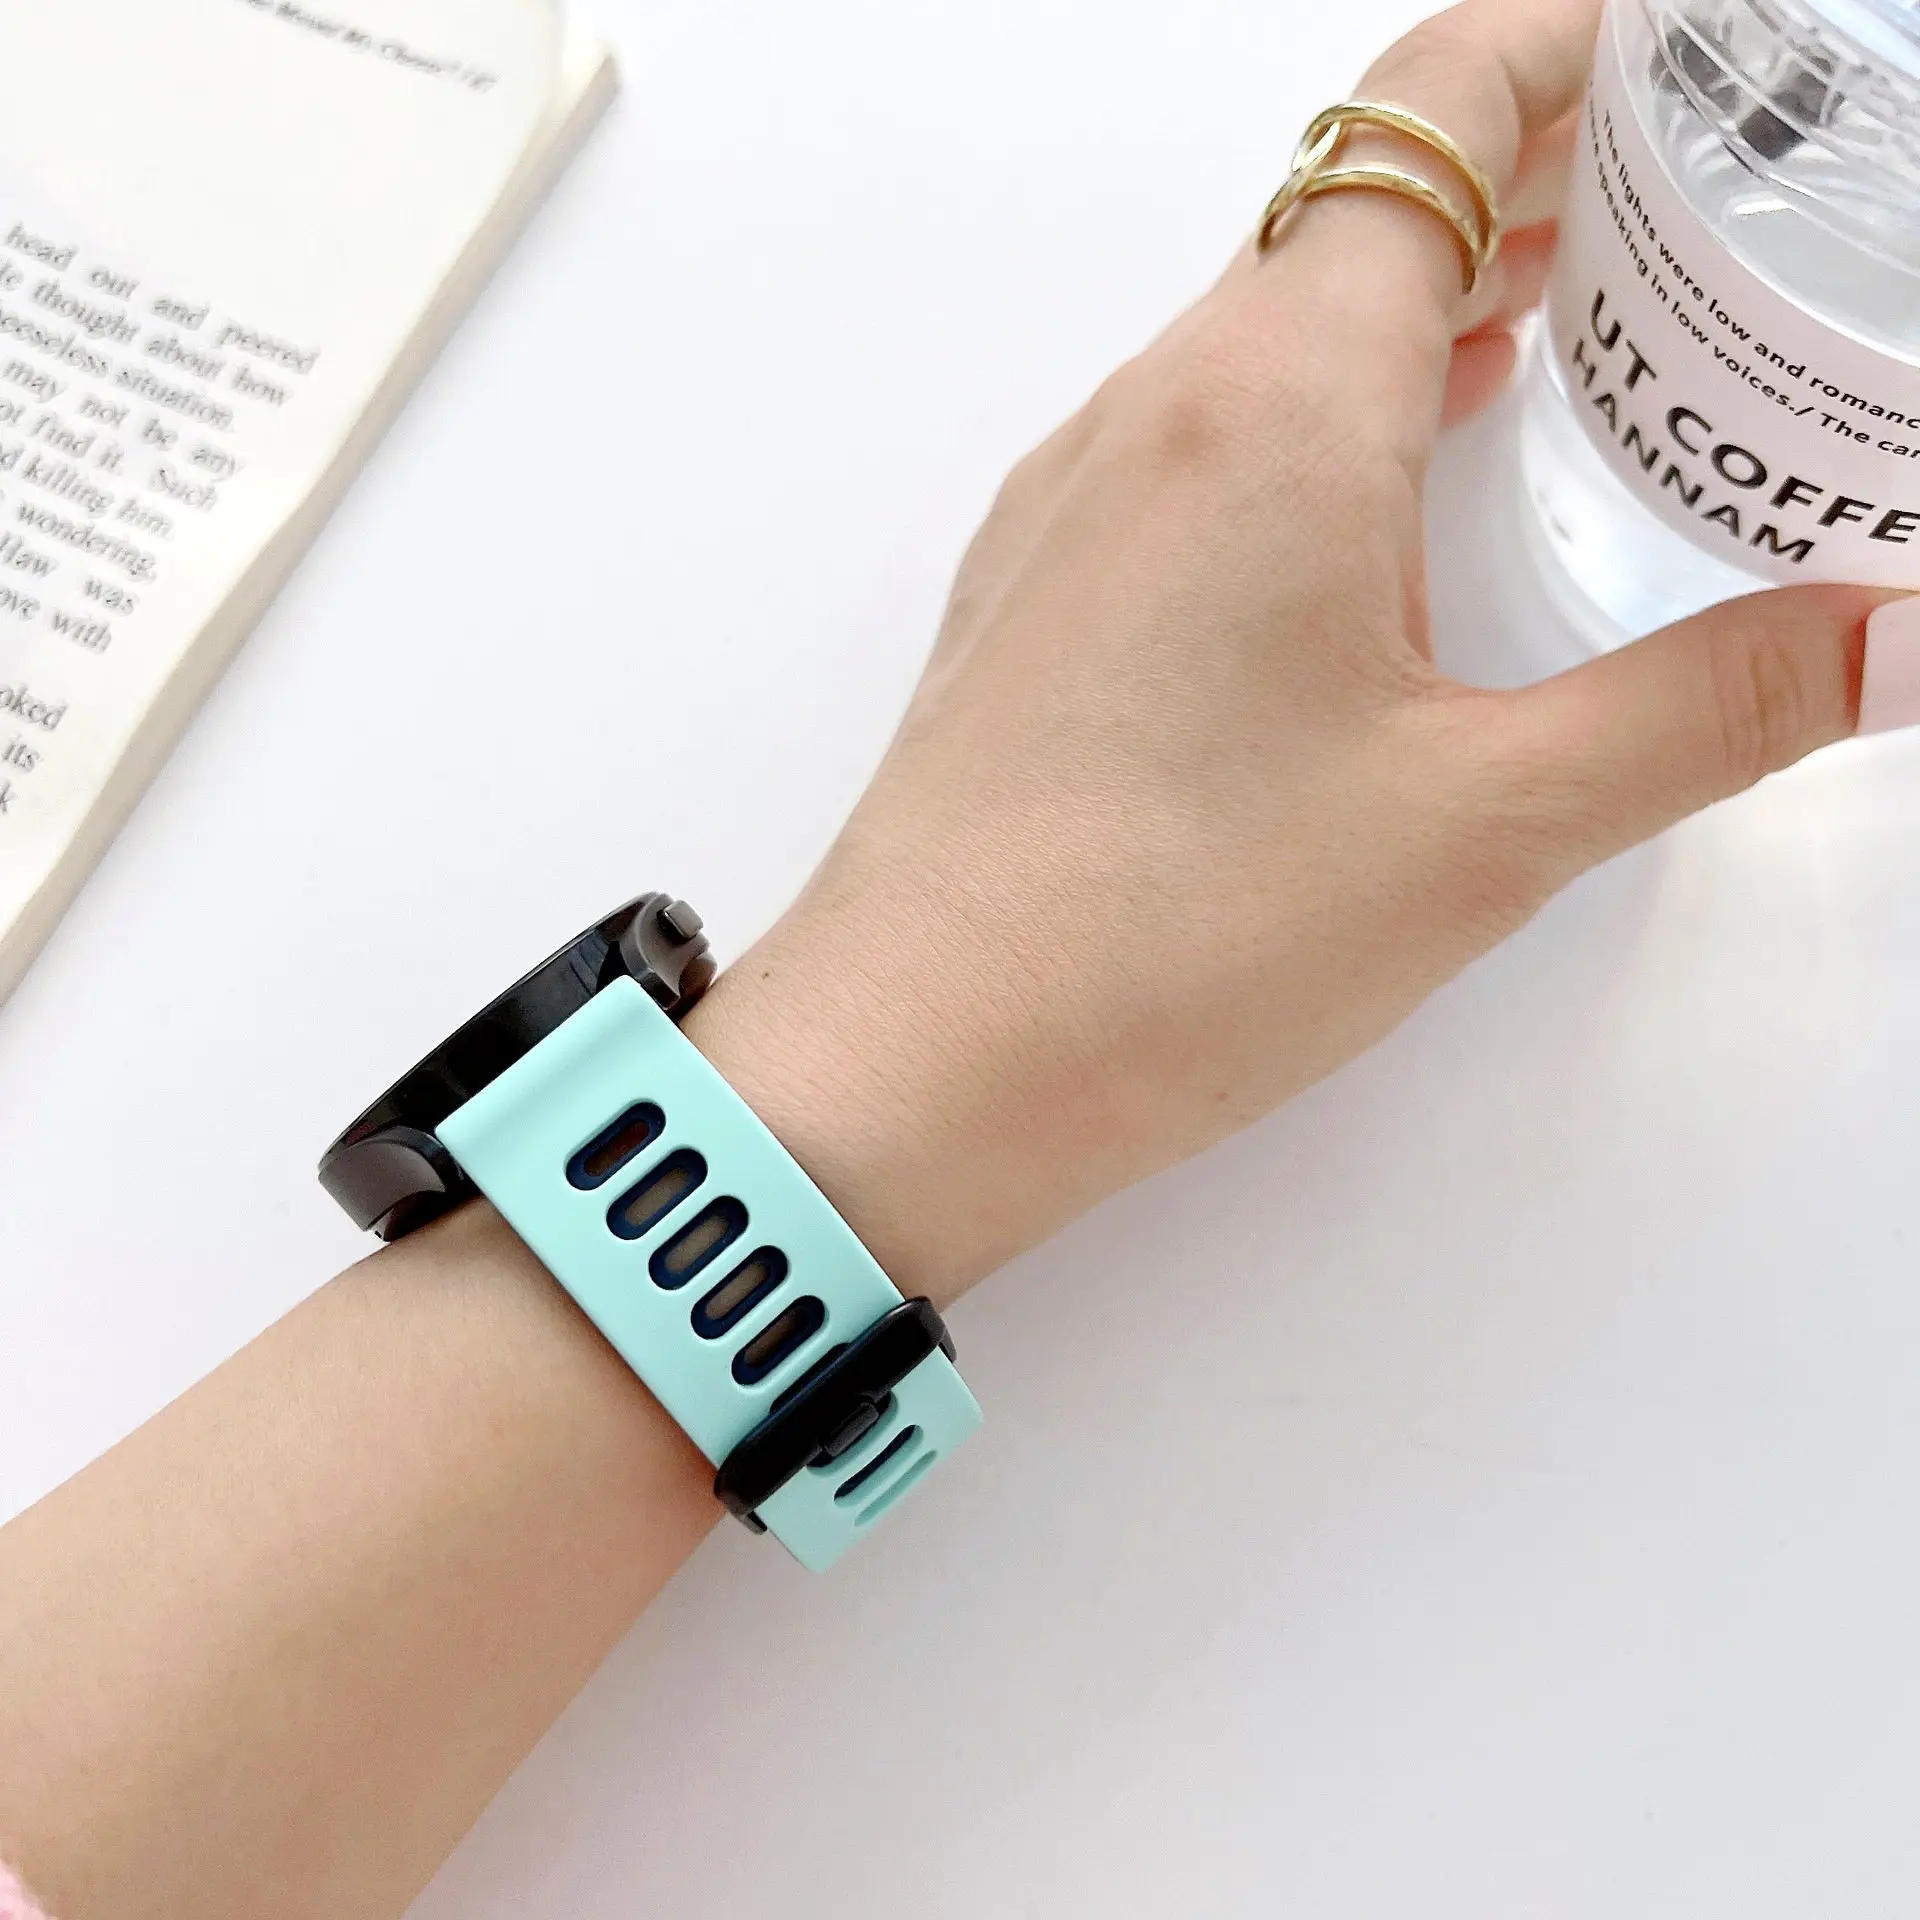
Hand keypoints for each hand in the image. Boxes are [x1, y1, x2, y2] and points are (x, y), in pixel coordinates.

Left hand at [687, 0, 1894, 1303]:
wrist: (911, 1062)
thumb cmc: (1165, 936)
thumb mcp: (1482, 822)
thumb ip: (1709, 706)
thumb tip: (1897, 637)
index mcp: (1272, 403)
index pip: (1435, 112)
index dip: (1573, 51)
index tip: (1694, 61)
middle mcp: (1154, 411)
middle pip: (1363, 209)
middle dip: (1535, 175)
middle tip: (1687, 201)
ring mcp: (1078, 500)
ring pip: (1273, 327)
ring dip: (1426, 302)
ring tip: (1574, 320)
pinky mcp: (1046, 593)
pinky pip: (1202, 439)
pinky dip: (1327, 414)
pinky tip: (1392, 486)